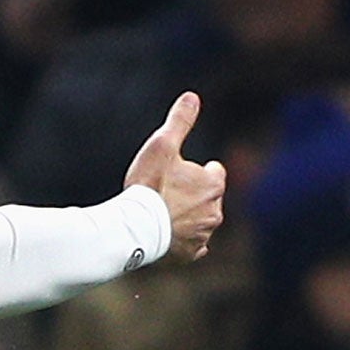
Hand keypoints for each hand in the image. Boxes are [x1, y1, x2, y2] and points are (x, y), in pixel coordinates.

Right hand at [123, 92, 226, 261]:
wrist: (134, 228)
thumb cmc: (149, 185)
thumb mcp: (162, 145)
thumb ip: (179, 121)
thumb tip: (192, 96)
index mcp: (213, 184)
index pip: (214, 172)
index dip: (196, 170)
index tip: (177, 172)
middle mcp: (215, 211)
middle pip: (208, 198)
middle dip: (192, 195)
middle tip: (165, 193)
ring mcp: (204, 234)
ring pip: (200, 221)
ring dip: (186, 217)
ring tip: (161, 214)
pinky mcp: (190, 253)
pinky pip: (192, 245)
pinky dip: (181, 239)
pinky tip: (165, 234)